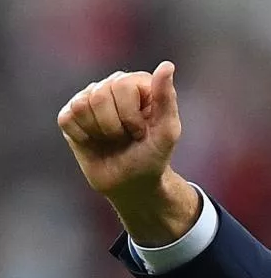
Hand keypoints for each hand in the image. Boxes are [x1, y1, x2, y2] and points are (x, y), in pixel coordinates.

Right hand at [57, 61, 198, 245]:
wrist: (132, 183)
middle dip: (115, 126)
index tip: (141, 132)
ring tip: (112, 139)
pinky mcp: (70, 115)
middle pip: (99, 95)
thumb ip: (167, 99)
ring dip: (100, 132)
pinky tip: (94, 141)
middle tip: (126, 138)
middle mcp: (112, 85)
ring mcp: (89, 98)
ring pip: (82, 106)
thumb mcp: (167, 132)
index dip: (131, 117)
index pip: (122, 85)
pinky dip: (83, 136)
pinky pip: (68, 118)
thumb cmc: (152, 156)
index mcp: (137, 83)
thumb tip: (167, 65)